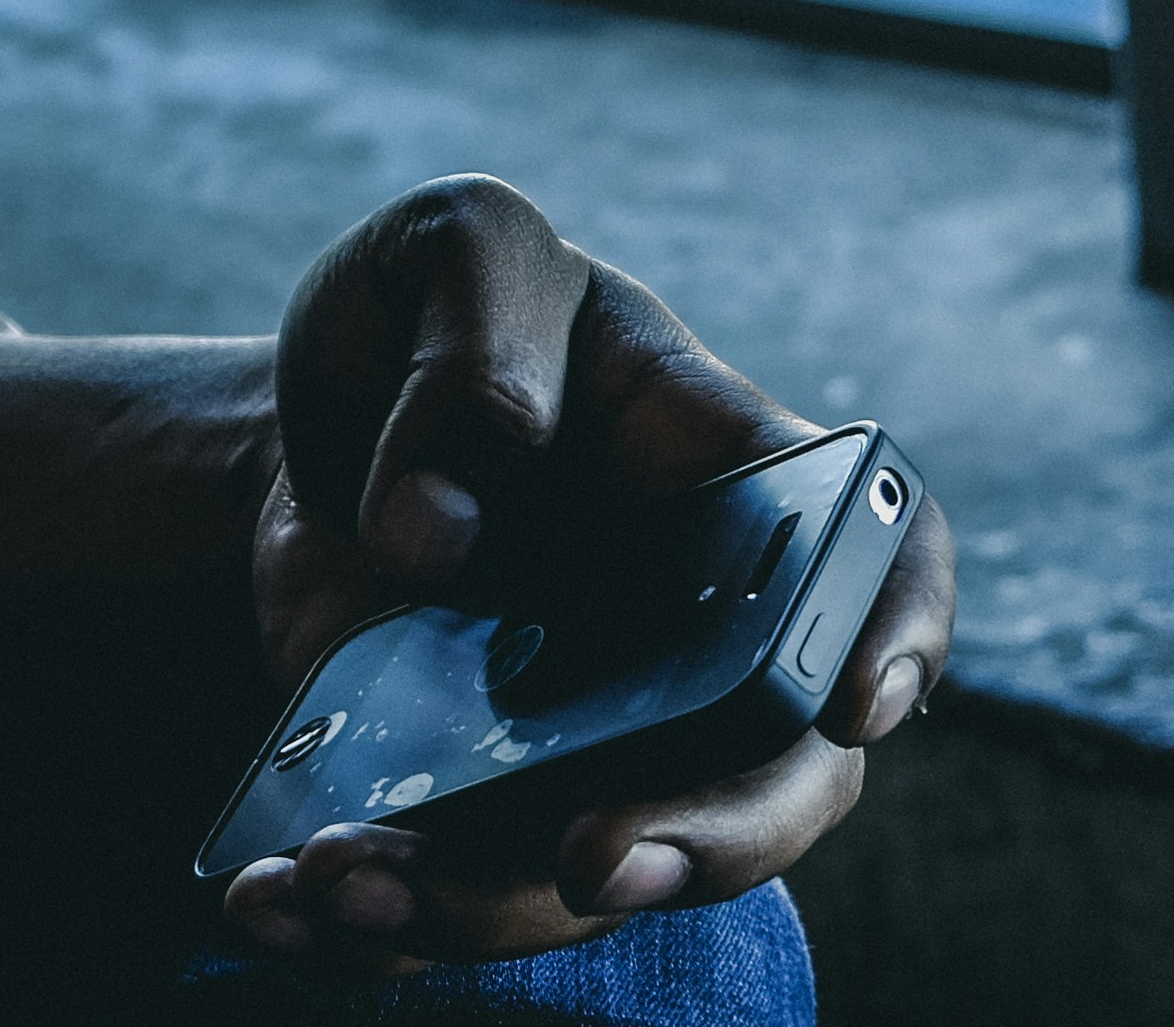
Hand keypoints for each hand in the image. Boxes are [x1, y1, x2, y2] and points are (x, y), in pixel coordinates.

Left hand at [218, 176, 957, 973]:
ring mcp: (603, 738)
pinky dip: (364, 924)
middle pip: (780, 781)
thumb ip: (474, 337)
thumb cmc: (429, 317)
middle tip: (590, 861)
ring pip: (604, 873)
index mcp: (733, 479)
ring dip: (481, 906)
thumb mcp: (453, 249)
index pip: (890, 556)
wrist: (306, 426)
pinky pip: (456, 895)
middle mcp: (700, 636)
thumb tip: (440, 527)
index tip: (846, 705)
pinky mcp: (488, 802)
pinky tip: (269, 897)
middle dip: (707, 845)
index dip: (904, 635)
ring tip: (337, 878)